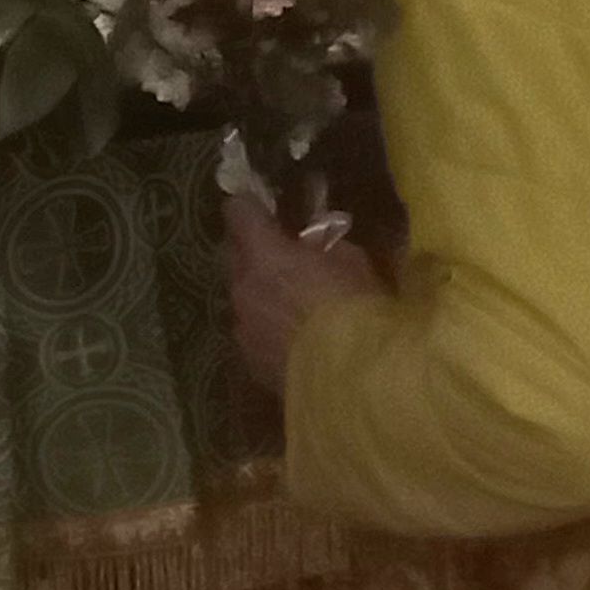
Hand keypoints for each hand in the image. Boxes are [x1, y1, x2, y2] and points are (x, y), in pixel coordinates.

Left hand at [226, 198, 379, 395]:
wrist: (349, 382)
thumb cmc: (356, 312)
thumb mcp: (353, 263)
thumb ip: (326, 246)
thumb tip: (316, 242)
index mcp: (264, 255)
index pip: (238, 213)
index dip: (249, 207)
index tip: (262, 207)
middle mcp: (242, 287)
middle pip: (233, 255)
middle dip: (251, 250)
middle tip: (279, 253)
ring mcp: (241, 327)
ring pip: (241, 296)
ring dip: (259, 292)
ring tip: (290, 301)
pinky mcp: (248, 361)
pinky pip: (250, 330)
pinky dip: (265, 326)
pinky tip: (292, 337)